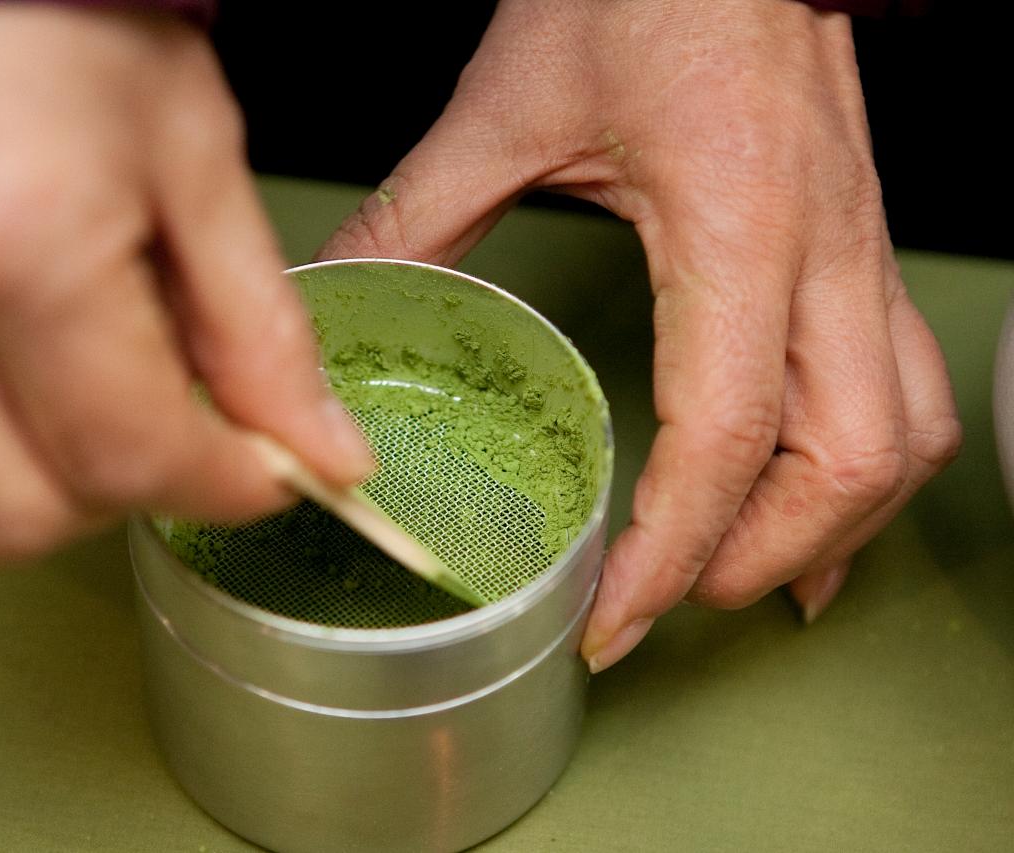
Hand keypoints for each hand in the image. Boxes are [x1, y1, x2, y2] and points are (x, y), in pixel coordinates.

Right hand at [0, 5, 371, 558]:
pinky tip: (4, 370)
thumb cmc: (58, 6)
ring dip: (34, 483)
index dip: (224, 485)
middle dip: (121, 496)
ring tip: (85, 390)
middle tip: (174, 431)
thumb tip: (317, 449)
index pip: (130, 457)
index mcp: (16, 240)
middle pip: (18, 516)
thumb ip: (257, 328)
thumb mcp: (195, 152)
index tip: (269, 469)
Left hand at [319, 0, 959, 668]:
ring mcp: (860, 246)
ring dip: (833, 526)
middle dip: (761, 559)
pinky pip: (907, 383)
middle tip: (667, 602)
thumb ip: (418, 211)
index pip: (723, 433)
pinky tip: (818, 503)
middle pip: (847, 461)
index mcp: (733, 222)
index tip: (611, 618)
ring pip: (905, 433)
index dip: (669, 552)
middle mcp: (823, 247)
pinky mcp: (861, 241)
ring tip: (745, 581)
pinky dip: (869, 467)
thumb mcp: (506, 102)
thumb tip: (340, 293)